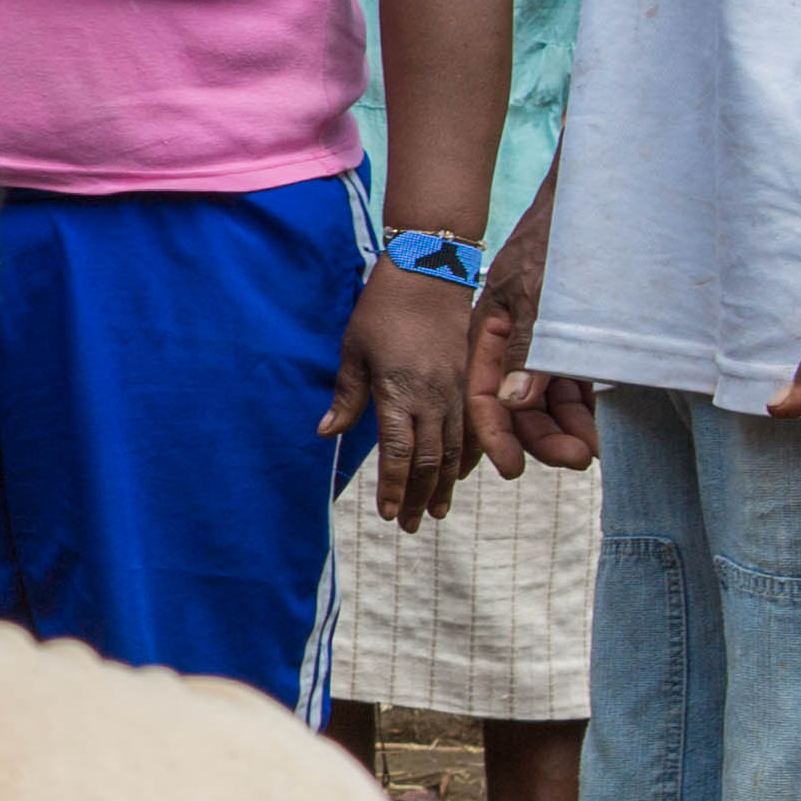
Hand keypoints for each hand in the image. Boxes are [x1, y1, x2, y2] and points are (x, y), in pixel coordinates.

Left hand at [328, 256, 478, 529]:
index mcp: (400, 393)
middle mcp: (434, 398)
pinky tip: (459, 476)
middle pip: (429, 461)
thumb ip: (346, 396)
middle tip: (407, 525)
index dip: (393, 487)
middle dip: (416, 496)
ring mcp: (458, 391)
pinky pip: (473, 430)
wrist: (430, 275)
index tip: (387, 513)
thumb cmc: (382, 311)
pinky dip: (467, 458)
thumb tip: (326, 433)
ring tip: (434, 512)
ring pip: (455, 451)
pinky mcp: (472, 382)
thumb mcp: (353, 351)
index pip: (398, 454)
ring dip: (443, 485)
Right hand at [469, 196, 594, 477]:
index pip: (482, 395)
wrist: (590, 206)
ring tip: (592, 450)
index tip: (513, 468)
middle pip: (516, 406)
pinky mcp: (570, 345)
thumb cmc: (556, 244)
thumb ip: (528, 352)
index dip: (495, 434)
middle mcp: (510, 345)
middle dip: (541, 437)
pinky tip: (597, 430)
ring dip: (566, 429)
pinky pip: (571, 390)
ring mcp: (541, 345)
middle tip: (577, 458)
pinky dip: (582, 412)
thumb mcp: (540, 297)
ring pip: (546, 403)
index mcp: (487, 332)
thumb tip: (512, 403)